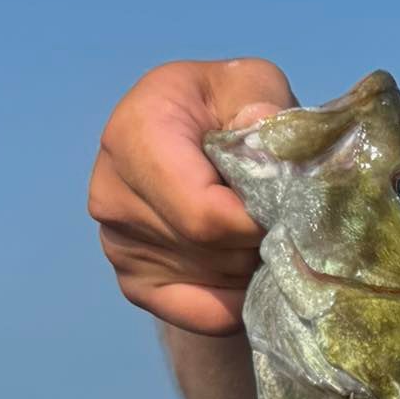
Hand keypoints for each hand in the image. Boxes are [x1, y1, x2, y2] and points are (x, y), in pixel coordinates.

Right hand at [88, 58, 296, 334]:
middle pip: (213, 250)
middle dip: (261, 239)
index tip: (289, 206)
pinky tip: (249, 266)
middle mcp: (111, 191)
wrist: (195, 140)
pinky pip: (204, 315)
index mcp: (133, 134)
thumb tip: (263, 139)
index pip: (205, 214)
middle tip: (281, 214)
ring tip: (261, 229)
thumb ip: (261, 101)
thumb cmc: (227, 108)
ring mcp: (116, 243)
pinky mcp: (132, 284)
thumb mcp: (251, 83)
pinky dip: (240, 298)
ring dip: (254, 264)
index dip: (260, 221)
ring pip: (215, 280)